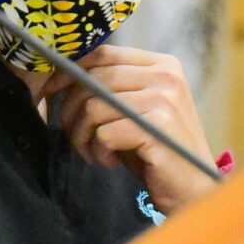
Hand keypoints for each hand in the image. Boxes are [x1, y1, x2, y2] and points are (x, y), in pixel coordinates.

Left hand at [36, 44, 217, 213]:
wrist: (192, 189)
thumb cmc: (155, 150)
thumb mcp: (134, 111)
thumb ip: (110, 88)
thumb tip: (60, 76)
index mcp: (162, 65)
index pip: (103, 54)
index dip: (70, 71)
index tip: (51, 92)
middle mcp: (166, 76)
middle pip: (94, 79)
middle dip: (71, 110)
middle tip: (75, 137)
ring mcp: (164, 100)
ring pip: (94, 107)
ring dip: (82, 135)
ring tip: (93, 152)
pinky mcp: (158, 128)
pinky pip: (105, 133)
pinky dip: (99, 151)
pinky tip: (110, 162)